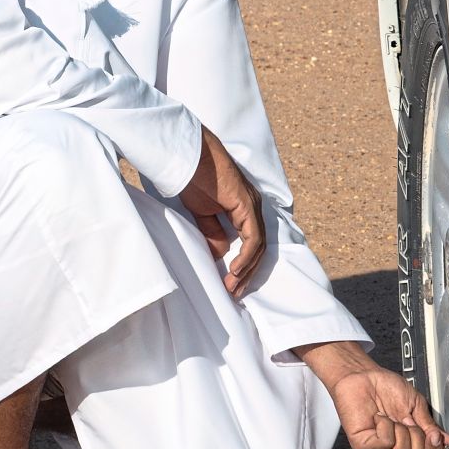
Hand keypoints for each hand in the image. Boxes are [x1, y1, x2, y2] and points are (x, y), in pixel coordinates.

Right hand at [179, 125, 265, 297]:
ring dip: (246, 270)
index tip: (230, 285)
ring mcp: (253, 206)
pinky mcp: (247, 206)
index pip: (251, 244)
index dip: (243, 266)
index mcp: (244, 209)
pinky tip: (234, 269)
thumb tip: (221, 255)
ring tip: (233, 287)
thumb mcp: (202, 212)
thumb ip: (213, 232)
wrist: (190, 155)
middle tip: (234, 293)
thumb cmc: (194, 178)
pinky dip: (246, 256)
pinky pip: (253, 238)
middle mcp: (253, 208)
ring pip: (258, 246)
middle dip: (246, 274)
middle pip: (258, 249)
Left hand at [295, 341, 448, 448]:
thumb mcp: (416, 405)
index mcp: (409, 443)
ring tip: (392, 418)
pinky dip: (386, 427)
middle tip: (410, 423)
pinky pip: (385, 443)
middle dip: (419, 441)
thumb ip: (431, 425)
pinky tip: (379, 418)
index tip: (436, 436)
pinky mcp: (363, 446)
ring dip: (401, 432)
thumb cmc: (385, 387)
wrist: (362, 375)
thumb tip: (447, 440)